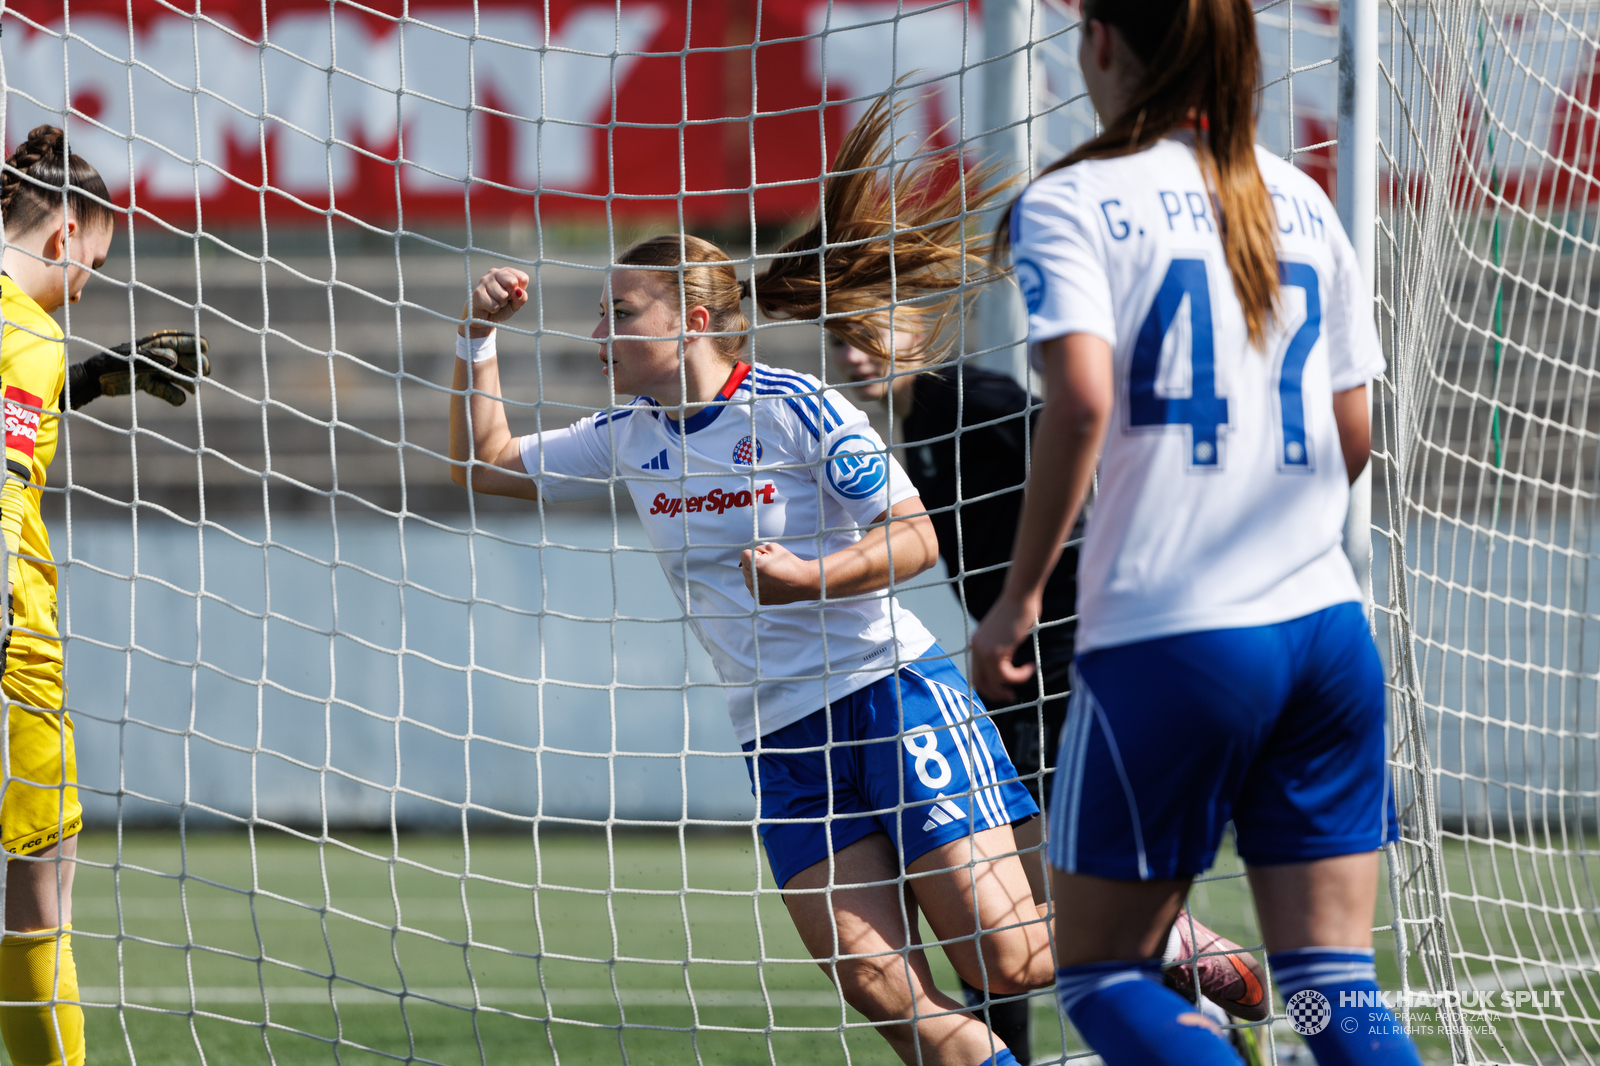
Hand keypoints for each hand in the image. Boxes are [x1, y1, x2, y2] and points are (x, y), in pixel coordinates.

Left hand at [69, 330, 210, 408]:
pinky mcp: (150, 384)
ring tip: (194, 390)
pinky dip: (174, 396)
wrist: (92, 380)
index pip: (181, 340)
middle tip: (203, 373)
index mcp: (155, 344)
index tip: (203, 350)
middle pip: (186, 359)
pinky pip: (167, 390)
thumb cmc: (110, 364)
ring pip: (179, 375)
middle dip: (196, 365)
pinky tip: (179, 400)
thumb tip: (175, 359)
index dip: (194, 344)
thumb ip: (152, 359)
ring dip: (188, 382)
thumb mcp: (131, 361)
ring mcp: (155, 370)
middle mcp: (159, 356)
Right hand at [461, 268, 529, 337]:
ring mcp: (485, 280)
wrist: (483, 318)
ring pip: (502, 295)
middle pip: (512, 282)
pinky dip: (493, 309)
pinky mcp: (478, 292)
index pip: (522, 278)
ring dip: (501, 304)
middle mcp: (495, 272)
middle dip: (510, 296)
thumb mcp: (516, 304)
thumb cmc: (501, 307)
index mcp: (507, 272)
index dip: (520, 290)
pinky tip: (488, 307)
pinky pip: (493, 305)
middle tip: (503, 299)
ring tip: (495, 303)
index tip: (512, 294)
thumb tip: (518, 291)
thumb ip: (521, 298)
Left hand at [740, 542, 820, 604]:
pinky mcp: (760, 599)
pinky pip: (754, 588)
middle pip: (744, 567)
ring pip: (748, 579)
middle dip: (754, 564)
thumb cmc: (789, 562)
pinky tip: (772, 584)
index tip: (767, 557)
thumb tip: (745, 556)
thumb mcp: (773, 547)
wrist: (803, 582)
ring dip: (756, 575)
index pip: (743, 555)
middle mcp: (753, 580)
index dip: (755, 554)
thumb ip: (756, 549)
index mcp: (755, 566)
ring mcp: (756, 592)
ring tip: (772, 575)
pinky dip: (760, 585)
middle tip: (771, 566)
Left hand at [969, 594, 1039, 703]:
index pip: (976, 673)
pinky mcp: (994, 652)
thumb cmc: (1020, 610)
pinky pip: (1006, 676)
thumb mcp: (1008, 633)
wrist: (1021, 595)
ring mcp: (983, 650)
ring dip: (1016, 680)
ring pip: (996, 681)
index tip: (1006, 688)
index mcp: (977, 643)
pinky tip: (1030, 666)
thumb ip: (1004, 649)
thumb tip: (1010, 666)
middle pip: (979, 683)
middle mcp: (976, 647)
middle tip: (1011, 696)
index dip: (989, 685)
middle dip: (995, 693)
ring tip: (1029, 669)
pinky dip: (1020, 676)